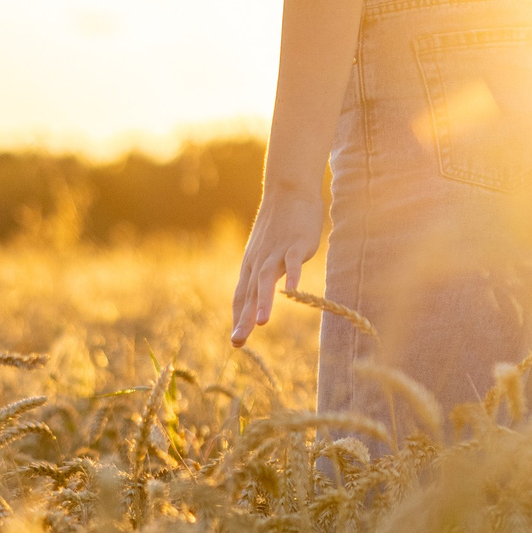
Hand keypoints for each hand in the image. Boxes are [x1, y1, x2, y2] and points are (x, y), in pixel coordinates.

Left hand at [229, 184, 325, 346]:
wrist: (288, 190)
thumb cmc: (278, 223)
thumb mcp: (265, 250)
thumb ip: (263, 272)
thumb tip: (258, 294)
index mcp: (251, 265)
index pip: (240, 296)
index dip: (237, 318)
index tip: (235, 342)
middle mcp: (259, 261)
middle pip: (249, 293)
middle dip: (243, 319)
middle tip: (237, 343)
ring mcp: (276, 252)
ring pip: (266, 279)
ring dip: (263, 301)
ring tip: (261, 324)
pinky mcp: (295, 244)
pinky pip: (293, 262)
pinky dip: (293, 276)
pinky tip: (293, 292)